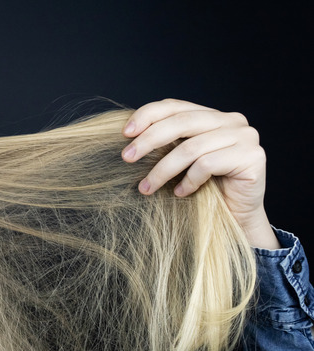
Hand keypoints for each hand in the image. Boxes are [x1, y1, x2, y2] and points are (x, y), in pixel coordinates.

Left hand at [121, 98, 279, 248]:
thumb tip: (129, 135)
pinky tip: (181, 193)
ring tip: (146, 188)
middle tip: (127, 158)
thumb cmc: (205, 189)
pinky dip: (188, 181)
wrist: (238, 218)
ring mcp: (245, 137)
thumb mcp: (182, 161)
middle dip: (149, 140)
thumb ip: (168, 142)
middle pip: (181, 123)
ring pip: (191, 148)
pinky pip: (207, 165)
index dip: (148, 115)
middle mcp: (232, 120)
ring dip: (162, 170)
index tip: (125, 133)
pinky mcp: (252, 157)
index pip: (175, 106)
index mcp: (213, 116)